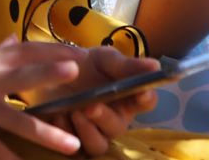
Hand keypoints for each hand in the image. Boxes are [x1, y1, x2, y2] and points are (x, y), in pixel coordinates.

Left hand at [16, 46, 159, 155]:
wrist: (52, 70)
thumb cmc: (87, 65)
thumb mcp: (105, 59)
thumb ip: (126, 65)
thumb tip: (156, 65)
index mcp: (128, 98)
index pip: (146, 101)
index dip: (147, 98)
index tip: (143, 92)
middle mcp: (114, 119)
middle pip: (119, 127)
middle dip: (106, 118)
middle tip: (92, 106)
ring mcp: (94, 132)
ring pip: (98, 145)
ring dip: (87, 131)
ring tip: (75, 112)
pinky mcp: (72, 140)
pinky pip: (73, 148)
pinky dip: (65, 132)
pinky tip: (59, 115)